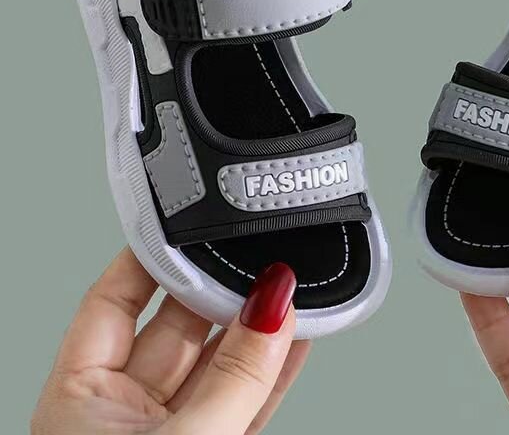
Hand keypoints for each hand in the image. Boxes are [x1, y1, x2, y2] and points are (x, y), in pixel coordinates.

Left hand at [31, 248, 308, 434]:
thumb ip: (232, 378)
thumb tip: (274, 308)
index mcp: (81, 402)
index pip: (111, 304)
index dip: (148, 259)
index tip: (188, 222)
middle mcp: (124, 414)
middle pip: (177, 328)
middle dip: (221, 291)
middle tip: (264, 256)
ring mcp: (174, 433)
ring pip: (220, 363)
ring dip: (259, 331)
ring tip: (294, 291)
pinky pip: (249, 399)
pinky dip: (277, 370)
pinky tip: (300, 338)